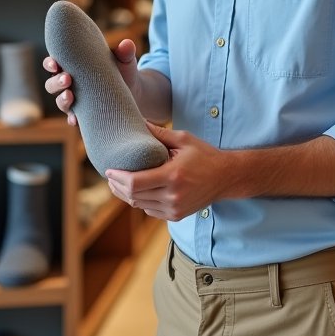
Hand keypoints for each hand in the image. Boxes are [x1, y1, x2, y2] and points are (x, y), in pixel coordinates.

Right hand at [42, 40, 139, 125]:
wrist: (134, 91)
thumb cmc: (122, 70)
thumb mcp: (123, 60)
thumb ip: (124, 52)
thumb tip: (127, 44)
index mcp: (73, 66)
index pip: (53, 64)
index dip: (50, 63)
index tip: (55, 63)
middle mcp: (70, 84)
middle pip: (52, 84)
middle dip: (56, 82)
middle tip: (67, 78)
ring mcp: (75, 100)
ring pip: (60, 102)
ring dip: (62, 100)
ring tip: (70, 95)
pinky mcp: (84, 115)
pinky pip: (73, 119)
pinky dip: (72, 119)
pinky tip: (75, 119)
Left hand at [105, 123, 237, 220]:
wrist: (225, 178)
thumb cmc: (204, 155)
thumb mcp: (183, 139)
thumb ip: (159, 132)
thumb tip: (138, 120)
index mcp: (173, 176)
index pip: (136, 183)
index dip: (118, 178)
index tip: (108, 169)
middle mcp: (173, 196)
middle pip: (134, 196)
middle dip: (118, 186)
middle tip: (110, 175)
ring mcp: (174, 208)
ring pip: (140, 205)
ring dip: (127, 195)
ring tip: (118, 183)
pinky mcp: (176, 216)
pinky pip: (149, 210)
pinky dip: (140, 201)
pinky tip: (137, 191)